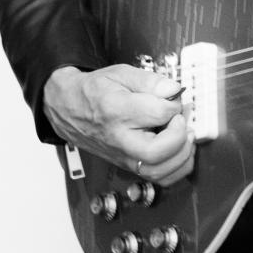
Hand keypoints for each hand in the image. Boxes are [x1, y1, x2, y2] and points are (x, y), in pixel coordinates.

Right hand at [43, 64, 194, 184]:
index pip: (157, 114)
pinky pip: (157, 178)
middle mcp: (119, 139)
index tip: (174, 98)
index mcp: (117, 111)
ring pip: (158, 172)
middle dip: (178, 136)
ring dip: (181, 155)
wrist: (68, 108)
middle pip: (155, 152)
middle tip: (180, 120)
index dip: (174, 104)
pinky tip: (180, 150)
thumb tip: (174, 91)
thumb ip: (150, 81)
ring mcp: (123, 156)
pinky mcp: (127, 165)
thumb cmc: (95, 91)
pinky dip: (176, 169)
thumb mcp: (121, 73)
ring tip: (184, 135)